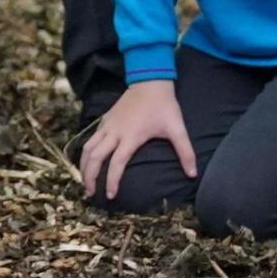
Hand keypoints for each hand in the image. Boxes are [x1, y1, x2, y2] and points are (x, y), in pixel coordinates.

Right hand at [78, 81, 195, 201]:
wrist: (150, 81)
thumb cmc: (164, 106)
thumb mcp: (177, 129)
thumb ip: (185, 152)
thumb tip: (193, 174)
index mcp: (131, 137)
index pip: (116, 164)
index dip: (112, 181)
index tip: (112, 196)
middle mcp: (115, 132)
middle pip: (95, 158)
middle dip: (90, 177)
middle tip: (90, 194)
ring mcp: (108, 125)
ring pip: (88, 147)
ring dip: (83, 165)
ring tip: (84, 181)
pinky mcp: (105, 119)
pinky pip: (91, 138)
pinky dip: (86, 151)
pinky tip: (88, 160)